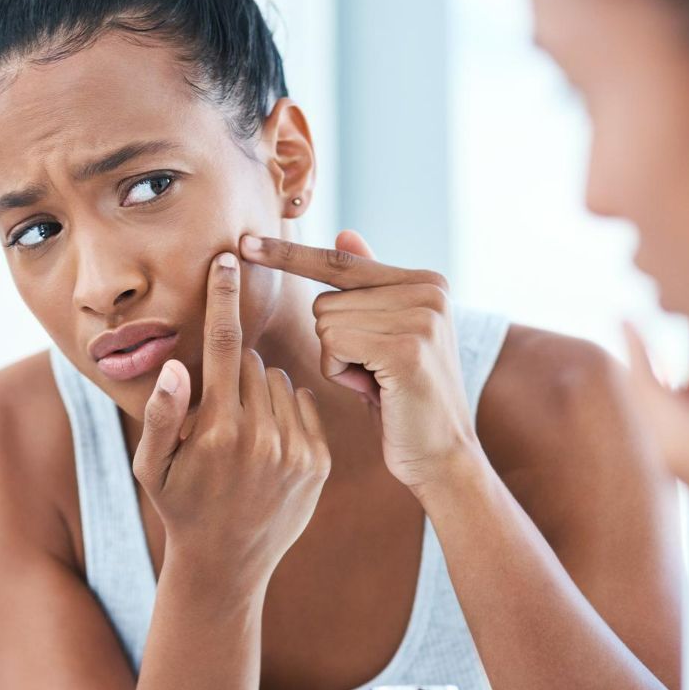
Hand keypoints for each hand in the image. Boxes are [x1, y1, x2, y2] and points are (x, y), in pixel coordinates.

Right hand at [131, 250, 332, 587]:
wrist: (227, 564)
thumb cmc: (179, 506)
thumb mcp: (150, 467)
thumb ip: (162, 413)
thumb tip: (175, 366)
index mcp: (217, 431)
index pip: (224, 346)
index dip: (223, 298)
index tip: (227, 260)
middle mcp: (261, 438)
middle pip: (251, 361)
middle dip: (233, 369)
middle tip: (218, 408)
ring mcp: (295, 450)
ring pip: (280, 381)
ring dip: (261, 390)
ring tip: (242, 431)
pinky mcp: (319, 461)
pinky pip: (304, 404)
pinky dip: (286, 409)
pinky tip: (268, 440)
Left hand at [238, 230, 477, 493]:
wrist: (442, 457)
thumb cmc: (404, 399)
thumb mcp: (387, 336)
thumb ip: (369, 286)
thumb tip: (343, 232)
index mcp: (426, 281)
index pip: (341, 261)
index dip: (289, 255)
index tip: (245, 242)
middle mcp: (429, 290)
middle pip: (325, 301)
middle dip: (336, 344)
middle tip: (376, 374)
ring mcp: (421, 316)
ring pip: (325, 323)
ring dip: (339, 361)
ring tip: (378, 383)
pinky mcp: (406, 347)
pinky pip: (333, 344)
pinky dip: (341, 373)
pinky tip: (376, 391)